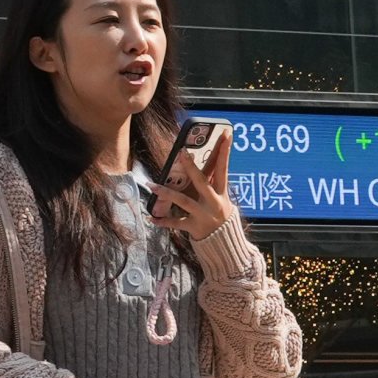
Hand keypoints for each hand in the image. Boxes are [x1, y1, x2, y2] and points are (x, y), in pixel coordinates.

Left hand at [151, 122, 234, 239]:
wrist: (225, 243)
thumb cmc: (220, 215)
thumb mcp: (221, 198)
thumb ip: (213, 183)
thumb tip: (208, 161)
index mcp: (222, 193)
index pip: (224, 168)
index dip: (225, 151)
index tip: (225, 134)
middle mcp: (214, 202)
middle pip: (202, 182)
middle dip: (192, 168)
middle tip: (181, 153)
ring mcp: (203, 215)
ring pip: (183, 201)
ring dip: (166, 193)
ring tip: (152, 185)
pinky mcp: (194, 227)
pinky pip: (176, 223)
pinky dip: (164, 221)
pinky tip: (152, 218)